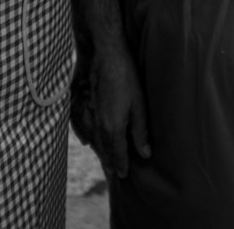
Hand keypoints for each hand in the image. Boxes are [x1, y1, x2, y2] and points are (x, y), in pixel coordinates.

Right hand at [75, 44, 150, 177]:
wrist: (107, 56)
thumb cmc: (127, 79)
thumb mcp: (139, 106)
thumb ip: (140, 131)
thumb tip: (144, 154)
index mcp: (113, 127)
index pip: (118, 152)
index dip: (121, 164)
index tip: (124, 175)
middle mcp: (100, 124)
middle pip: (105, 149)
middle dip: (109, 162)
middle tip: (113, 175)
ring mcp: (92, 114)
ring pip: (95, 140)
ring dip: (100, 153)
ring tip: (105, 163)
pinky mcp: (89, 105)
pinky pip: (89, 130)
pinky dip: (91, 139)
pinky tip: (89, 142)